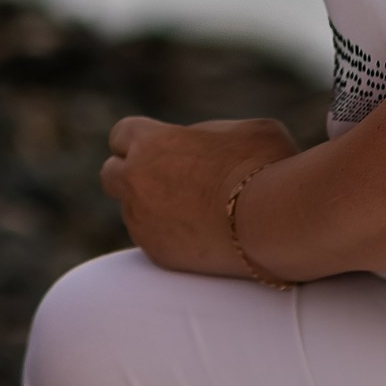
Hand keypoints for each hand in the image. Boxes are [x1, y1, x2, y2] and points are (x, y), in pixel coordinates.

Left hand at [101, 115, 299, 278]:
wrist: (274, 224)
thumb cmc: (265, 166)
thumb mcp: (241, 130)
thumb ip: (206, 135)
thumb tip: (197, 144)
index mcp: (151, 143)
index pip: (121, 134)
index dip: (139, 140)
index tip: (156, 147)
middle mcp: (135, 181)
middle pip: (110, 173)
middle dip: (129, 174)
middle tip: (159, 179)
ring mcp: (142, 221)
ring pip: (132, 211)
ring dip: (151, 208)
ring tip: (193, 210)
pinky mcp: (158, 254)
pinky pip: (152, 240)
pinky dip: (168, 236)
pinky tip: (199, 235)